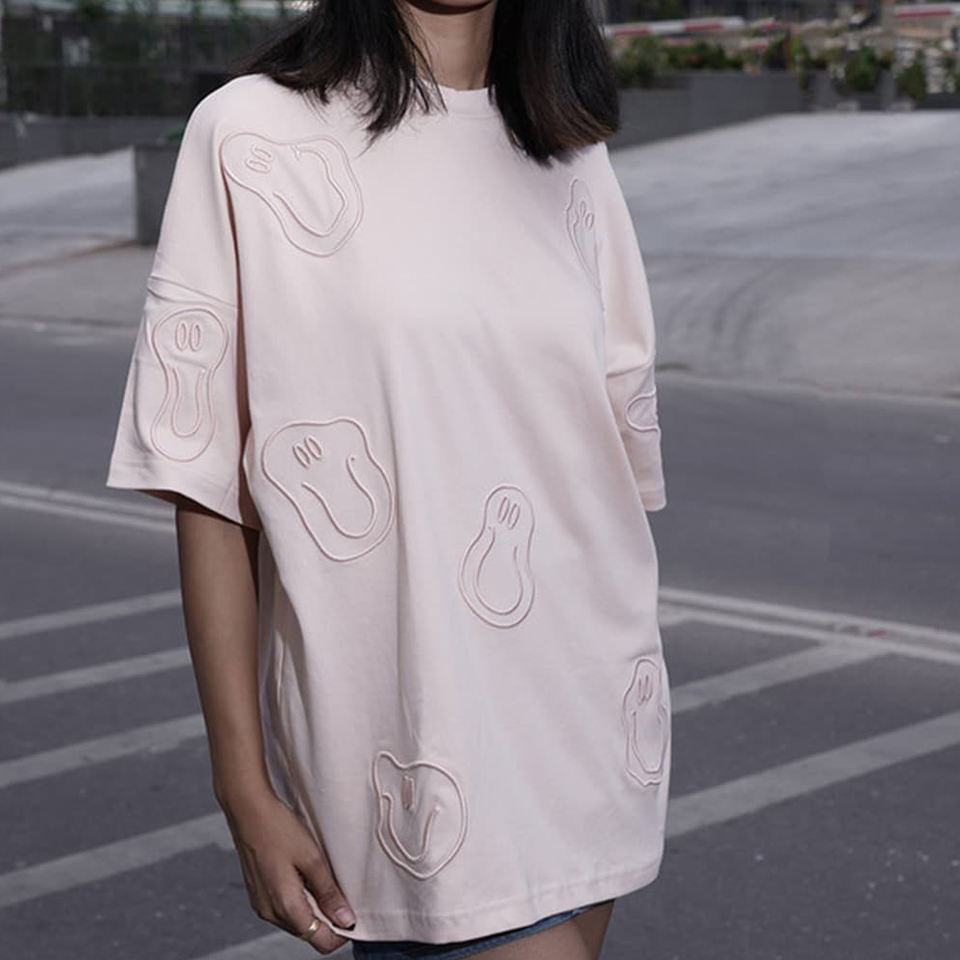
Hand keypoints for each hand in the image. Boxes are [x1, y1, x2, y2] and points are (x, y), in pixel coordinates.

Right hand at [220, 788, 356, 953]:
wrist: (248, 810)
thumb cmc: (278, 829)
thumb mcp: (312, 858)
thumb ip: (328, 892)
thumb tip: (345, 919)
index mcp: (285, 906)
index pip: (320, 941)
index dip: (341, 933)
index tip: (354, 915)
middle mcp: (270, 913)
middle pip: (308, 933)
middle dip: (328, 921)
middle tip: (342, 894)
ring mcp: (261, 905)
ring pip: (296, 921)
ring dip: (313, 911)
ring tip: (324, 882)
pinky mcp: (258, 894)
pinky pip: (283, 909)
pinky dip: (299, 902)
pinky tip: (305, 879)